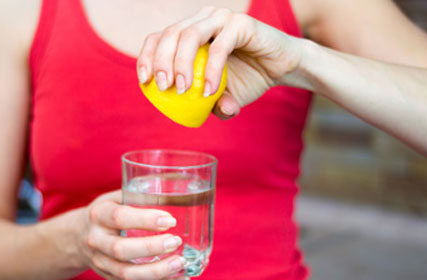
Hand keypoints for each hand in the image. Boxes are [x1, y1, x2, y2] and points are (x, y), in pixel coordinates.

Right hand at [76, 190, 189, 279]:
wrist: (78, 234)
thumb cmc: (108, 211)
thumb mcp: (117, 197)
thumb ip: (141, 196)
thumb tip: (178, 195)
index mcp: (99, 214)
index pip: (119, 217)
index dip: (146, 220)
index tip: (170, 220)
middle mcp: (95, 239)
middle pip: (121, 249)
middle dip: (151, 247)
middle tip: (175, 241)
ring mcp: (100, 261)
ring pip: (126, 273)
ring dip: (157, 270)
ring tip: (180, 262)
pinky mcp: (108, 276)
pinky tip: (179, 276)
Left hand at [137, 6, 303, 119]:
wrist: (282, 68)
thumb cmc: (248, 78)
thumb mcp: (221, 96)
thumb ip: (206, 105)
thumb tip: (197, 115)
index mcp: (191, 32)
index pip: (159, 37)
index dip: (147, 56)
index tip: (144, 81)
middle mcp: (202, 20)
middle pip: (170, 34)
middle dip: (161, 62)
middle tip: (164, 87)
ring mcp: (221, 19)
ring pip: (189, 35)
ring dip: (181, 64)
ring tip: (182, 90)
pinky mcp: (241, 24)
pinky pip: (219, 47)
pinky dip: (211, 70)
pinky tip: (209, 90)